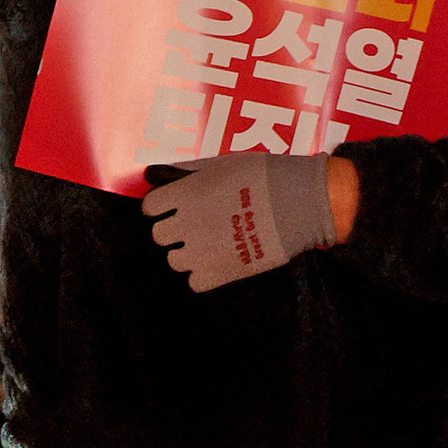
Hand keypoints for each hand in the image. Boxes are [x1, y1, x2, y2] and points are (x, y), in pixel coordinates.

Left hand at [142, 151, 337, 292]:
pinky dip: (202, 274)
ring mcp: (202, 251)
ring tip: (208, 241)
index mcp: (185, 193)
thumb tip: (151, 174)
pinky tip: (217, 259)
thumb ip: (184, 173)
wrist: (297, 202)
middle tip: (193, 223)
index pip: (150, 207)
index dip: (159, 206)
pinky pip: (194, 282)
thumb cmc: (261, 176)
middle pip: (159, 235)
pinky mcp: (220, 274)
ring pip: (175, 261)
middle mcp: (186, 223)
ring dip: (187, 252)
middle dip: (172, 229)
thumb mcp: (220, 164)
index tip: (170, 206)